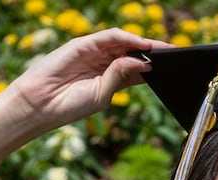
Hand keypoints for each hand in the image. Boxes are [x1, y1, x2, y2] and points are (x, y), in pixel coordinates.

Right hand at [5, 29, 168, 128]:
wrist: (41, 104)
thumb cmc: (70, 105)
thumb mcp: (103, 95)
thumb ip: (121, 76)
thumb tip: (144, 61)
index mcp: (111, 79)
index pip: (138, 68)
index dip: (155, 65)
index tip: (175, 67)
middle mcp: (104, 63)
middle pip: (134, 52)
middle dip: (154, 51)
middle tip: (176, 54)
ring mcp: (94, 52)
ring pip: (124, 42)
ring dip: (144, 42)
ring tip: (163, 48)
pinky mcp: (84, 44)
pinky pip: (109, 36)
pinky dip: (127, 37)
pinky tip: (141, 43)